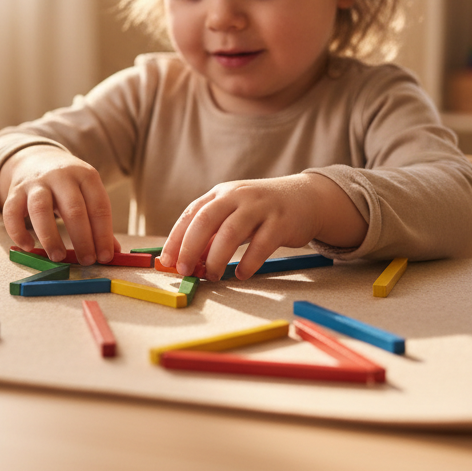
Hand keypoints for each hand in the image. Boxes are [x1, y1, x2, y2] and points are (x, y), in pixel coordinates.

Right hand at [0, 146, 118, 264]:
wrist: (37, 159)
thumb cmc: (68, 185)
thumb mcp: (87, 193)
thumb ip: (98, 221)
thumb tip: (111, 253)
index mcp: (85, 175)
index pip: (99, 206)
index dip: (103, 234)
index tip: (105, 257)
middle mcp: (61, 176)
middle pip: (73, 209)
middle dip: (82, 239)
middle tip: (86, 261)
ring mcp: (36, 182)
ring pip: (41, 209)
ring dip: (50, 237)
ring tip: (58, 257)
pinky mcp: (15, 191)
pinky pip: (12, 212)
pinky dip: (18, 232)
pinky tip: (28, 247)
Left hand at [158, 174, 365, 280]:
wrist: (305, 198)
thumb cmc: (261, 211)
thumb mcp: (233, 215)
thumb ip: (212, 234)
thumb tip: (189, 261)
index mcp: (221, 193)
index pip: (191, 214)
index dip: (176, 238)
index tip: (167, 261)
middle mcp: (237, 196)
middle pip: (206, 220)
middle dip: (190, 248)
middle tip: (185, 271)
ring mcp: (260, 207)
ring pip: (231, 232)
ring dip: (217, 259)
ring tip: (212, 277)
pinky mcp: (281, 221)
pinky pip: (261, 245)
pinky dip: (248, 262)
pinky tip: (241, 274)